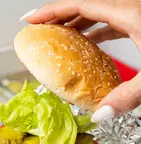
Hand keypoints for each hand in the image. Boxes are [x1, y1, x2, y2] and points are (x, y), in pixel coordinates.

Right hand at [22, 0, 140, 121]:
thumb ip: (127, 96)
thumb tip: (100, 114)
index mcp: (131, 12)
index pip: (81, 4)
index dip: (52, 10)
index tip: (32, 20)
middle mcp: (132, 7)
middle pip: (85, 6)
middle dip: (59, 17)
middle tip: (40, 31)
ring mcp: (137, 13)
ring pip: (97, 13)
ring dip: (75, 24)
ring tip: (58, 39)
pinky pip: (110, 22)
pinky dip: (94, 32)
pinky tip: (88, 45)